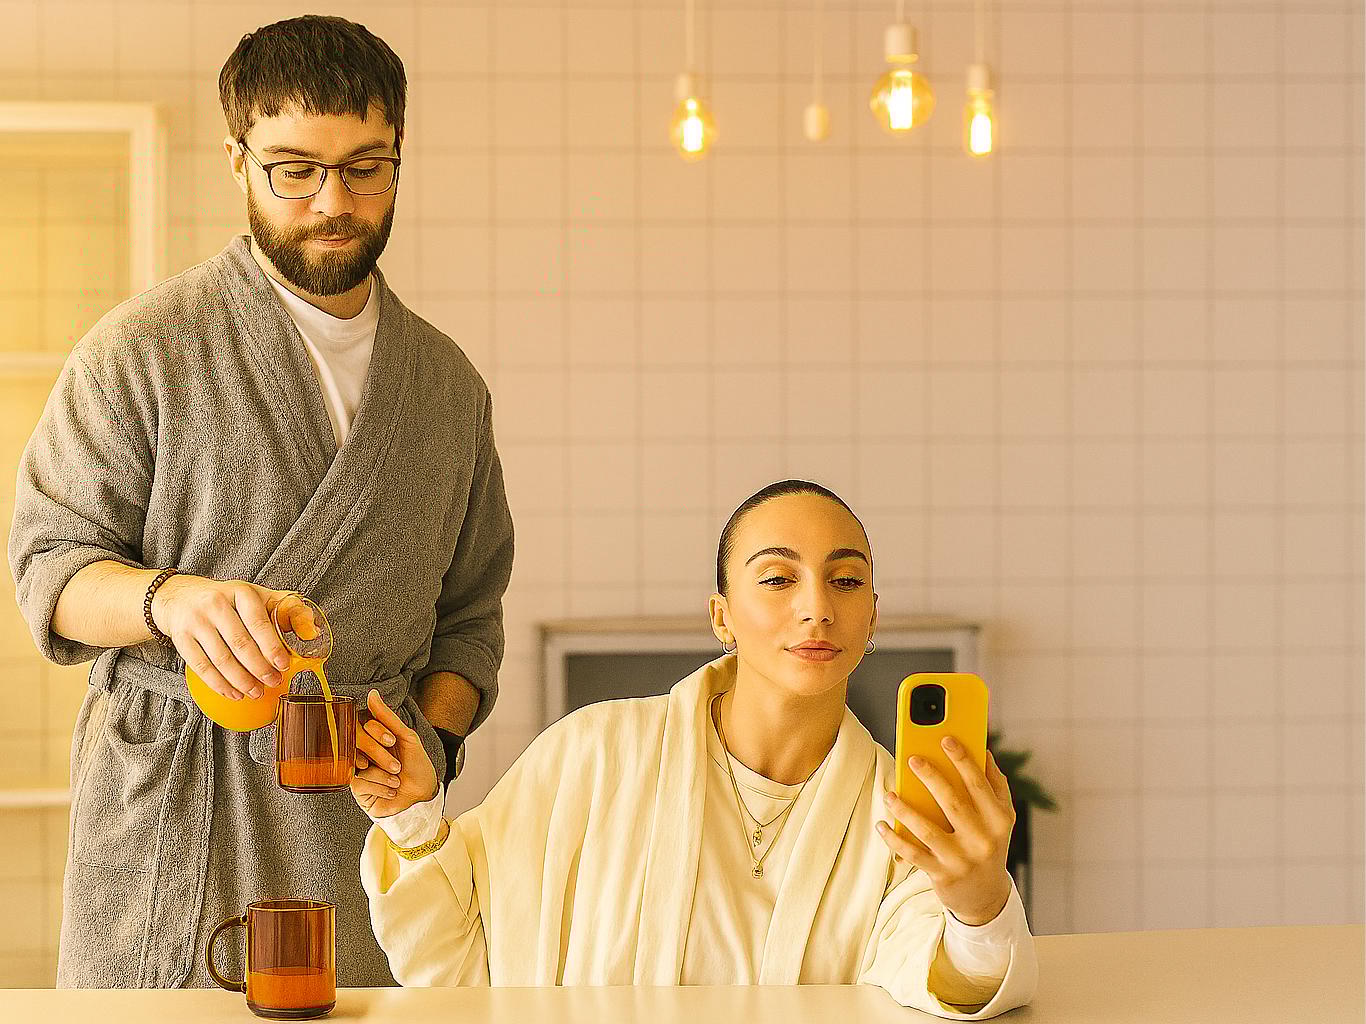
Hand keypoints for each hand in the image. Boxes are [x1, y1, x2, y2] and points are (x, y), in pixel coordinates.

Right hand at [151, 575, 313, 700]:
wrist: (179, 596)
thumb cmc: (225, 599)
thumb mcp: (254, 594)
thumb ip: (285, 607)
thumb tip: (312, 629)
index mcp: (240, 592)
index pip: (258, 622)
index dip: (272, 646)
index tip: (283, 664)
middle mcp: (216, 604)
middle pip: (240, 643)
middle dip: (259, 668)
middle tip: (273, 682)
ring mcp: (196, 621)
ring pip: (221, 658)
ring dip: (240, 680)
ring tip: (255, 692)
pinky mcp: (181, 638)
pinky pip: (201, 666)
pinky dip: (219, 684)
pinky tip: (233, 692)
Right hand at [351, 689, 438, 818]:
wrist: (422, 796)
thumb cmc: (416, 765)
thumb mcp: (407, 738)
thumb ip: (388, 717)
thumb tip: (372, 693)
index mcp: (373, 737)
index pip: (361, 724)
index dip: (376, 732)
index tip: (392, 741)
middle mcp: (362, 751)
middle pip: (356, 743)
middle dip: (381, 756)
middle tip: (397, 766)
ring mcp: (357, 770)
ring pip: (357, 764)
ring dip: (383, 774)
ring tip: (396, 780)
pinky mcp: (357, 789)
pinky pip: (359, 783)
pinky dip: (380, 787)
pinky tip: (390, 790)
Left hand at [876, 737, 1015, 926]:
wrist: (986, 896)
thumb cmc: (989, 844)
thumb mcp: (1000, 818)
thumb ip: (995, 785)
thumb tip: (984, 750)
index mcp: (998, 820)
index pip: (979, 785)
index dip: (962, 760)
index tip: (945, 739)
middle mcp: (982, 840)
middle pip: (952, 802)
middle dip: (931, 778)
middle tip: (912, 758)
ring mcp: (961, 859)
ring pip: (928, 830)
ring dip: (905, 810)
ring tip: (889, 794)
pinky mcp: (942, 875)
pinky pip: (913, 854)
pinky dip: (894, 839)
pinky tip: (881, 824)